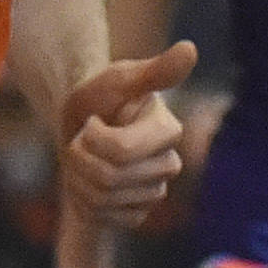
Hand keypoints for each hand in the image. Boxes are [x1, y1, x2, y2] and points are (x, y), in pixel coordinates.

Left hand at [58, 42, 197, 227]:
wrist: (84, 123)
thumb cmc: (101, 96)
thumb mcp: (120, 78)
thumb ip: (154, 70)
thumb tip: (190, 49)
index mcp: (168, 131)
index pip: (120, 151)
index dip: (92, 138)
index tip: (92, 121)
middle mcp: (168, 164)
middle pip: (108, 178)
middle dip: (81, 157)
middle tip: (83, 139)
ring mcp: (155, 192)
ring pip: (101, 200)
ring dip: (78, 177)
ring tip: (84, 158)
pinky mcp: (138, 213)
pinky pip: (104, 218)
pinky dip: (85, 200)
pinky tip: (89, 180)